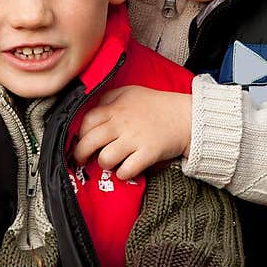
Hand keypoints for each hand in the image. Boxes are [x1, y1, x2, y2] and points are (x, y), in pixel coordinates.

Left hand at [72, 85, 191, 180]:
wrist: (185, 116)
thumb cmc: (156, 105)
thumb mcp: (129, 92)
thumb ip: (108, 99)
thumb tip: (91, 111)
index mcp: (115, 108)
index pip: (87, 121)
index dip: (80, 133)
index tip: (81, 140)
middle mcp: (122, 124)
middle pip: (89, 142)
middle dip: (81, 154)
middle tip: (82, 159)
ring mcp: (134, 140)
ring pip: (105, 159)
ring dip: (104, 164)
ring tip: (109, 162)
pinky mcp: (148, 154)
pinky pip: (126, 170)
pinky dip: (122, 174)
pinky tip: (125, 169)